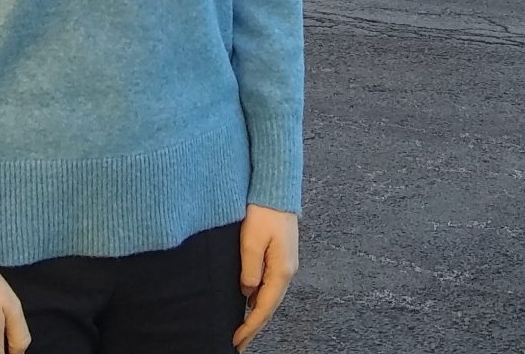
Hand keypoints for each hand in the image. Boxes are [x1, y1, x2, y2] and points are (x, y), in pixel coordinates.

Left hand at [233, 204, 298, 349]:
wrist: (277, 187)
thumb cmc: (264, 210)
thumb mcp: (251, 240)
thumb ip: (249, 270)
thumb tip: (247, 292)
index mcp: (282, 270)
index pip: (265, 308)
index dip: (250, 327)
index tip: (236, 340)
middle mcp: (288, 270)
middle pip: (270, 305)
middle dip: (254, 325)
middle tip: (239, 342)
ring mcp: (286, 262)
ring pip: (271, 295)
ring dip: (257, 312)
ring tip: (243, 327)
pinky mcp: (281, 254)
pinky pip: (271, 283)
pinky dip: (261, 297)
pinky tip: (251, 300)